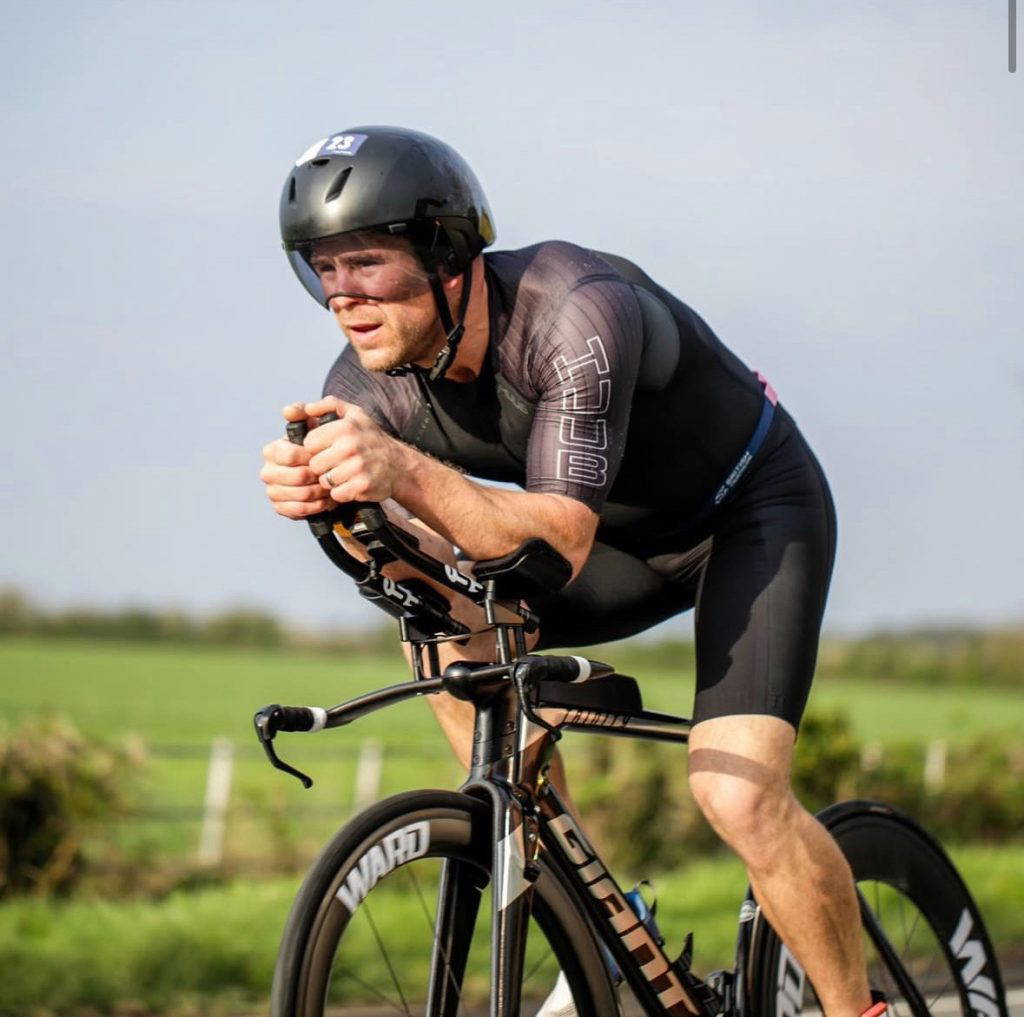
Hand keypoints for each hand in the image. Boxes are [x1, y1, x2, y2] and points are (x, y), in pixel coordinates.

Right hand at [260, 402, 335, 518]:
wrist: (323, 473)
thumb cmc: (318, 447)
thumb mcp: (312, 426)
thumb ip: (302, 413)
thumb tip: (288, 410)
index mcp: (272, 451)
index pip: (290, 455)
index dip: (310, 457)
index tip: (325, 455)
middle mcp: (267, 471)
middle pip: (297, 477)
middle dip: (318, 476)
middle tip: (332, 473)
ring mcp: (272, 491)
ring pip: (301, 494)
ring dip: (321, 491)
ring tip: (332, 485)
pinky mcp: (280, 508)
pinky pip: (300, 509)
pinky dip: (317, 505)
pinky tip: (326, 499)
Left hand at [303, 396, 407, 504]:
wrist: (399, 464)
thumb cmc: (370, 437)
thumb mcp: (353, 413)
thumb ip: (328, 405)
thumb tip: (306, 409)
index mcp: (345, 427)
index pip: (309, 443)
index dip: (316, 447)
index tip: (327, 448)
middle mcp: (351, 446)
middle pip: (315, 464)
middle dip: (322, 466)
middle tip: (335, 462)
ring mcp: (357, 468)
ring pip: (324, 481)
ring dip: (332, 480)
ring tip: (344, 472)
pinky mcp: (362, 486)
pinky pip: (336, 494)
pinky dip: (341, 492)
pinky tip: (350, 483)